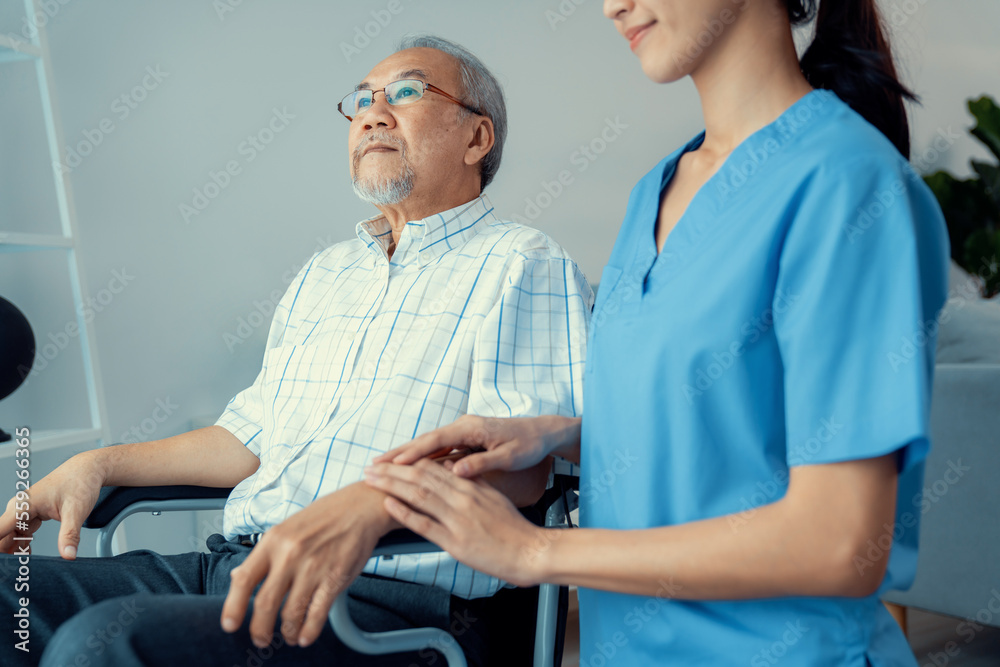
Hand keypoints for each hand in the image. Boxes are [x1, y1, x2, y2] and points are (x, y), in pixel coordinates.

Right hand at [0, 451, 106, 558]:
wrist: (88, 470)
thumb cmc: (80, 483)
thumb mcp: (77, 511)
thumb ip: (70, 535)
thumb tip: (68, 555)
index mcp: (23, 506)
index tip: (4, 565)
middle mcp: (19, 508)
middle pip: (2, 538)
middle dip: (6, 555)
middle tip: (15, 572)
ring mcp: (24, 511)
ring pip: (10, 537)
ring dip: (13, 551)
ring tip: (22, 567)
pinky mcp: (31, 514)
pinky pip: (20, 533)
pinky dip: (22, 544)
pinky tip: (28, 553)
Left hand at [219, 482, 396, 648]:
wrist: (359, 507)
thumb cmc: (323, 517)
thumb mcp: (286, 529)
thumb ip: (263, 555)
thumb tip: (238, 577)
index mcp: (273, 541)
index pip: (244, 579)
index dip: (233, 606)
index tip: (230, 624)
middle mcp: (290, 554)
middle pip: (265, 603)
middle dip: (259, 629)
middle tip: (261, 639)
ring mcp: (313, 567)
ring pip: (291, 613)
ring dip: (287, 632)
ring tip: (288, 636)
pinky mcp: (335, 577)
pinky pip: (317, 613)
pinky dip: (309, 631)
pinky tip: (305, 636)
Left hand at [364, 459, 552, 587]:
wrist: (530, 551)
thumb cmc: (513, 527)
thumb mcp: (493, 497)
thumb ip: (472, 483)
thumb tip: (453, 470)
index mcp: (471, 486)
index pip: (433, 467)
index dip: (409, 462)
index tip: (390, 459)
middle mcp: (462, 498)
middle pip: (421, 478)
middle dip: (392, 470)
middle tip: (371, 466)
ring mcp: (458, 519)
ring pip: (419, 495)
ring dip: (392, 486)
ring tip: (372, 479)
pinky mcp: (455, 541)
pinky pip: (425, 524)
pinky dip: (405, 513)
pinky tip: (389, 505)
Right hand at [373, 414, 579, 477]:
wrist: (543, 432)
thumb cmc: (529, 444)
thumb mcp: (510, 456)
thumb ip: (482, 463)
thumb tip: (456, 470)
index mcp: (471, 429)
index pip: (434, 442)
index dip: (411, 454)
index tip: (391, 465)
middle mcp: (464, 426)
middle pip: (425, 441)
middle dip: (399, 453)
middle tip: (374, 465)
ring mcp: (463, 431)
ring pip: (429, 445)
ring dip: (407, 456)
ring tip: (384, 467)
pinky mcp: (466, 438)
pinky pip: (439, 449)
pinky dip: (422, 458)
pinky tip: (410, 468)